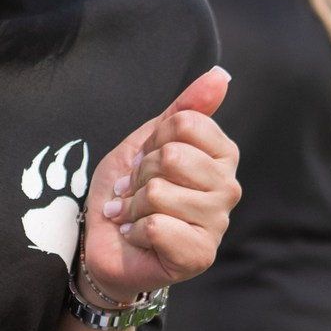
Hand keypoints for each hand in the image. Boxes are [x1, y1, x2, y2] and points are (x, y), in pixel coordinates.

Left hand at [79, 67, 238, 304]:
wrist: (103, 242)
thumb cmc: (127, 191)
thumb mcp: (148, 142)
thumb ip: (185, 110)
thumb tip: (221, 75)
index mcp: (221, 156)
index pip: (185, 123)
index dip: (152, 140)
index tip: (145, 161)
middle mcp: (228, 188)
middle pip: (172, 156)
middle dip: (139, 174)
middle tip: (136, 192)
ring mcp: (218, 224)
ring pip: (160, 192)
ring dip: (132, 205)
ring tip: (134, 216)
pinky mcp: (201, 255)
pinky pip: (157, 225)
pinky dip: (135, 231)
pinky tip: (139, 238)